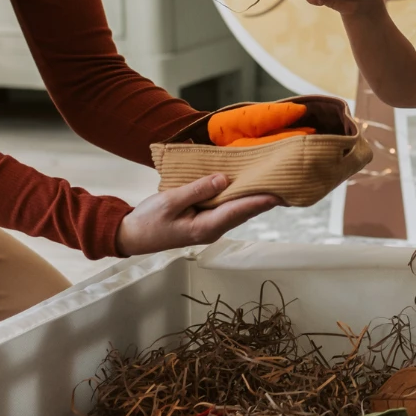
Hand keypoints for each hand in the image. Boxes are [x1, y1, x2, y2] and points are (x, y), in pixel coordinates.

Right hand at [115, 174, 279, 256]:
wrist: (131, 236)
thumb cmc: (148, 220)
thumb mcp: (170, 201)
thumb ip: (198, 190)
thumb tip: (223, 179)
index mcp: (205, 227)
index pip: (238, 211)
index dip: (260, 201)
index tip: (280, 193)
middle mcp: (213, 230)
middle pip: (243, 212)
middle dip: (263, 198)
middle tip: (284, 182)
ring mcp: (210, 227)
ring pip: (237, 211)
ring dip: (252, 197)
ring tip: (271, 182)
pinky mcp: (205, 222)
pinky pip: (226, 208)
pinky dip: (237, 197)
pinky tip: (245, 186)